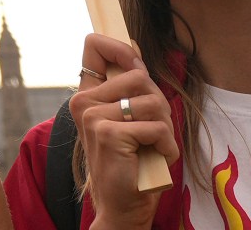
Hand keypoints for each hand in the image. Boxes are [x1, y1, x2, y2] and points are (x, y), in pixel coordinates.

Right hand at [70, 35, 176, 229]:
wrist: (121, 206)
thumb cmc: (131, 164)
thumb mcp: (128, 121)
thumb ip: (129, 91)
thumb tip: (138, 55)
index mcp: (86, 95)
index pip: (94, 45)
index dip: (122, 48)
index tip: (137, 66)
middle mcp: (84, 102)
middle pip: (139, 75)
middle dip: (160, 104)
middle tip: (153, 131)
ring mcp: (93, 116)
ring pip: (152, 101)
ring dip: (166, 128)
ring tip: (155, 146)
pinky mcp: (108, 133)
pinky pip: (157, 127)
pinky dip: (167, 146)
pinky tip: (157, 158)